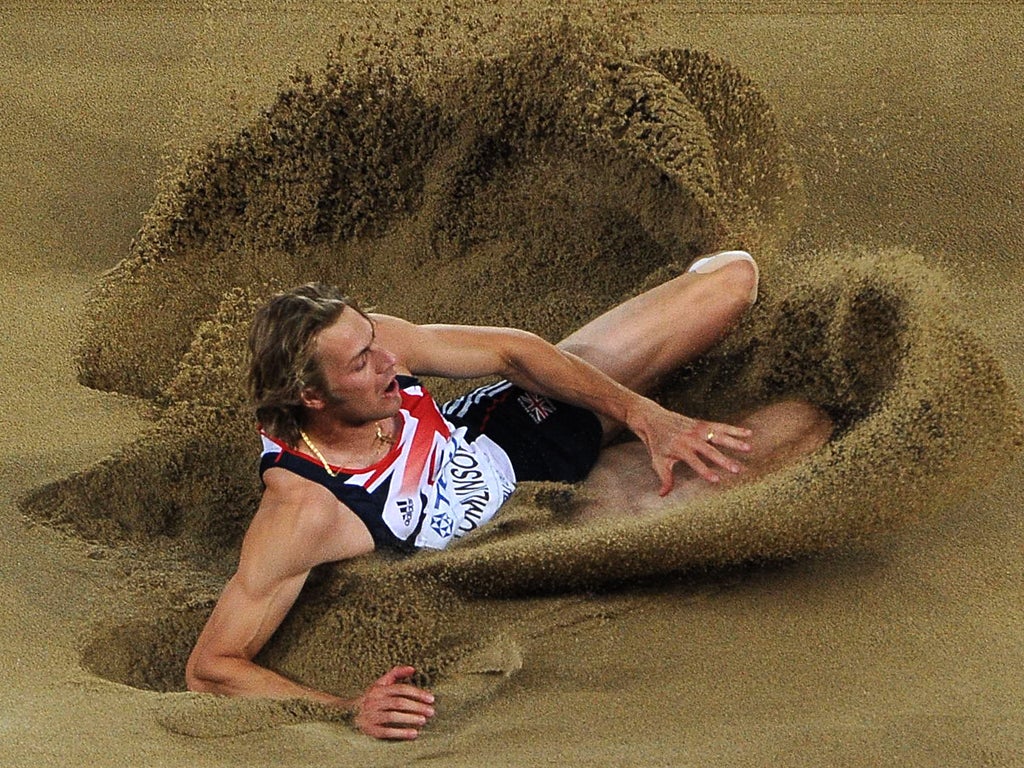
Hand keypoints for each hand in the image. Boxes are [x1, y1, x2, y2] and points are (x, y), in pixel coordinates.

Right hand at [353, 665, 435, 739]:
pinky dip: (400, 733)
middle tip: (431, 711)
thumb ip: (397, 673)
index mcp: (379, 689)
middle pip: (398, 703)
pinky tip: (413, 734)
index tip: (431, 699)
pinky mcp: (369, 730)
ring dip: (409, 718)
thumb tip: (413, 669)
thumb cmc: (372, 697)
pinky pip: (386, 732)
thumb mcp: (381, 683)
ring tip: (423, 721)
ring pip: (392, 717)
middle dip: (416, 707)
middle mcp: (374, 701)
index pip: (401, 689)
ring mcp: (371, 716)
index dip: (417, 693)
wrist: (349, 713)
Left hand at [629, 400, 751, 494]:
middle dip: (723, 460)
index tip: (717, 480)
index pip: (694, 462)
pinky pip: (721, 426)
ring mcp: (698, 429)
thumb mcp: (658, 461)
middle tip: (737, 470)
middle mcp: (690, 437)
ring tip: (749, 448)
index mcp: (679, 448)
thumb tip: (663, 495)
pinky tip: (749, 433)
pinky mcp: (703, 423)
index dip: (705, 471)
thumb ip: (665, 478)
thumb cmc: (657, 444)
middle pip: (709, 450)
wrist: (654, 419)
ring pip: (718, 435)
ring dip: (734, 441)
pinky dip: (735, 429)